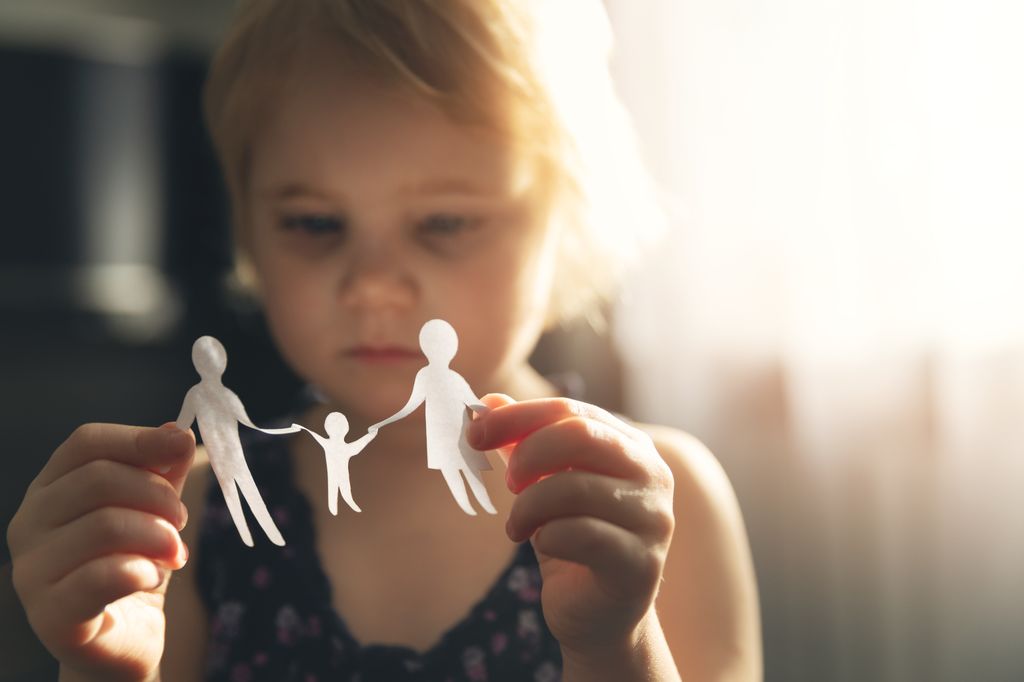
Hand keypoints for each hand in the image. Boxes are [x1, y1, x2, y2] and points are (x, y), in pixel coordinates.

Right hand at [6, 423, 193, 681]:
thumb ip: (163, 470)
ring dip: (157, 537)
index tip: (180, 445)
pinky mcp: (50, 615)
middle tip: (181, 522)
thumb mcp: (154, 510)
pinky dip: (143, 571)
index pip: (86, 443)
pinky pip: (102, 576)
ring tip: (174, 555)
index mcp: (50, 489)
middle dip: (158, 496)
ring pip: (105, 525)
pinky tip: (151, 578)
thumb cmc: (134, 564)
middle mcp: (28, 523)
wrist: (124, 639)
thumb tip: (177, 430)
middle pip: (99, 479)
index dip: (138, 439)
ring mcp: (31, 570)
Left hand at [468, 395, 674, 656]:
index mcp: (630, 445)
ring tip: (517, 526)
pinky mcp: (641, 563)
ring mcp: (653, 519)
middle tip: (509, 481)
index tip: (475, 432)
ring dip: (528, 506)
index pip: (571, 410)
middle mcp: (652, 474)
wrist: (598, 615)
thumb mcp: (543, 485)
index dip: (518, 416)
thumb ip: (522, 443)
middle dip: (528, 454)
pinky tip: (543, 545)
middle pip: (581, 435)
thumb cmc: (572, 540)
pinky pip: (581, 535)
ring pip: (575, 487)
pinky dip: (547, 537)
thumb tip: (489, 402)